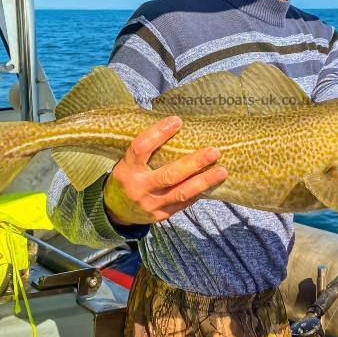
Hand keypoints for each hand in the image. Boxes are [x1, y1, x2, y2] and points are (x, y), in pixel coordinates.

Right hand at [104, 116, 227, 224]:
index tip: (177, 120)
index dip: (158, 133)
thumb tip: (175, 123)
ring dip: (204, 181)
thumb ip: (147, 149)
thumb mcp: (127, 161)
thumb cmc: (127, 176)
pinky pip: (183, 204)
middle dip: (194, 163)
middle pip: (169, 175)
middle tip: (214, 152)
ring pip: (181, 193)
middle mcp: (138, 187)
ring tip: (222, 171)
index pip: (141, 148)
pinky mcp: (160, 215)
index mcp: (127, 168)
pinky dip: (198, 193)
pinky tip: (212, 184)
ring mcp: (150, 204)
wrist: (115, 210)